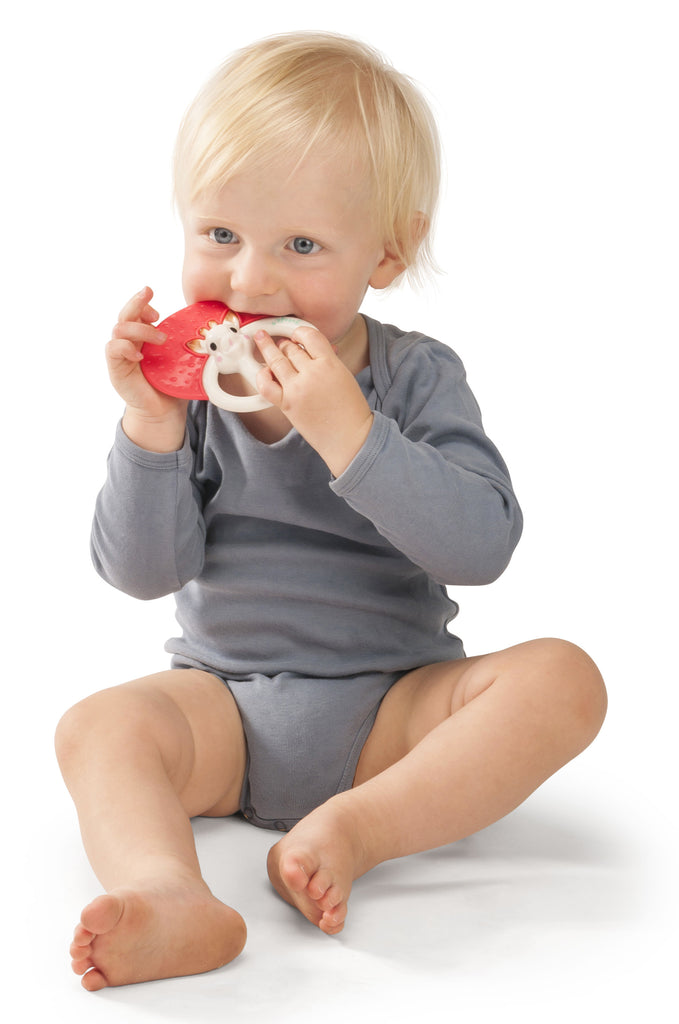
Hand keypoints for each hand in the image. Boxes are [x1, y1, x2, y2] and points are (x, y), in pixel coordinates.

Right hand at [107, 287, 187, 451]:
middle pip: (125, 314)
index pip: (137, 312)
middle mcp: (130, 343)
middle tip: (149, 293)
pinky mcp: (116, 369)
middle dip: (137, 301)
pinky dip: (125, 348)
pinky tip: (140, 356)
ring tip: (161, 340)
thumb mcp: (183, 359)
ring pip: (119, 328)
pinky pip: (113, 349)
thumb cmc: (173, 385)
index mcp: (144, 337)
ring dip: (140, 329)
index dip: (144, 304)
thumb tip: (217, 329)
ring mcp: (121, 355)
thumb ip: (189, 343)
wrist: (163, 412)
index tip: (159, 310)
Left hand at [254, 325, 372, 475]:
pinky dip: (262, 375)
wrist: (350, 437)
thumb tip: (313, 349)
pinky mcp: (287, 404)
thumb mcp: (345, 376)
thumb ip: (328, 361)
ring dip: (267, 348)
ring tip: (261, 339)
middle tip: (280, 342)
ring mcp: (297, 388)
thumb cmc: (352, 410)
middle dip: (284, 343)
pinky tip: (263, 371)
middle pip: (290, 348)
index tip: (295, 333)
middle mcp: (311, 373)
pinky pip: (266, 385)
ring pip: (276, 360)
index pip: (309, 335)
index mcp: (330, 363)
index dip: (299, 331)